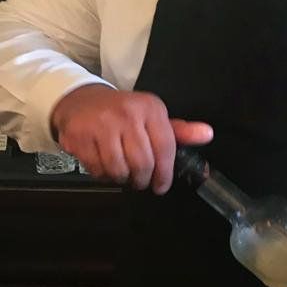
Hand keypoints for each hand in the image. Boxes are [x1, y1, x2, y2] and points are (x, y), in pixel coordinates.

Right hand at [51, 84, 213, 193]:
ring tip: (123, 172)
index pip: (165, 147)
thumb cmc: (123, 113)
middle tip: (140, 181)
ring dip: (122, 178)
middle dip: (143, 179)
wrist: (81, 100)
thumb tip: (207, 134)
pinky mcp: (80, 136)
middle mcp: (127, 114)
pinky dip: (103, 175)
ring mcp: (101, 124)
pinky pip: (97, 169)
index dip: (165, 173)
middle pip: (143, 163)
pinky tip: (105, 165)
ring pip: (119, 169)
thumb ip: (179, 131)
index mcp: (150, 108)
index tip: (162, 185)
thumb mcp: (152, 117)